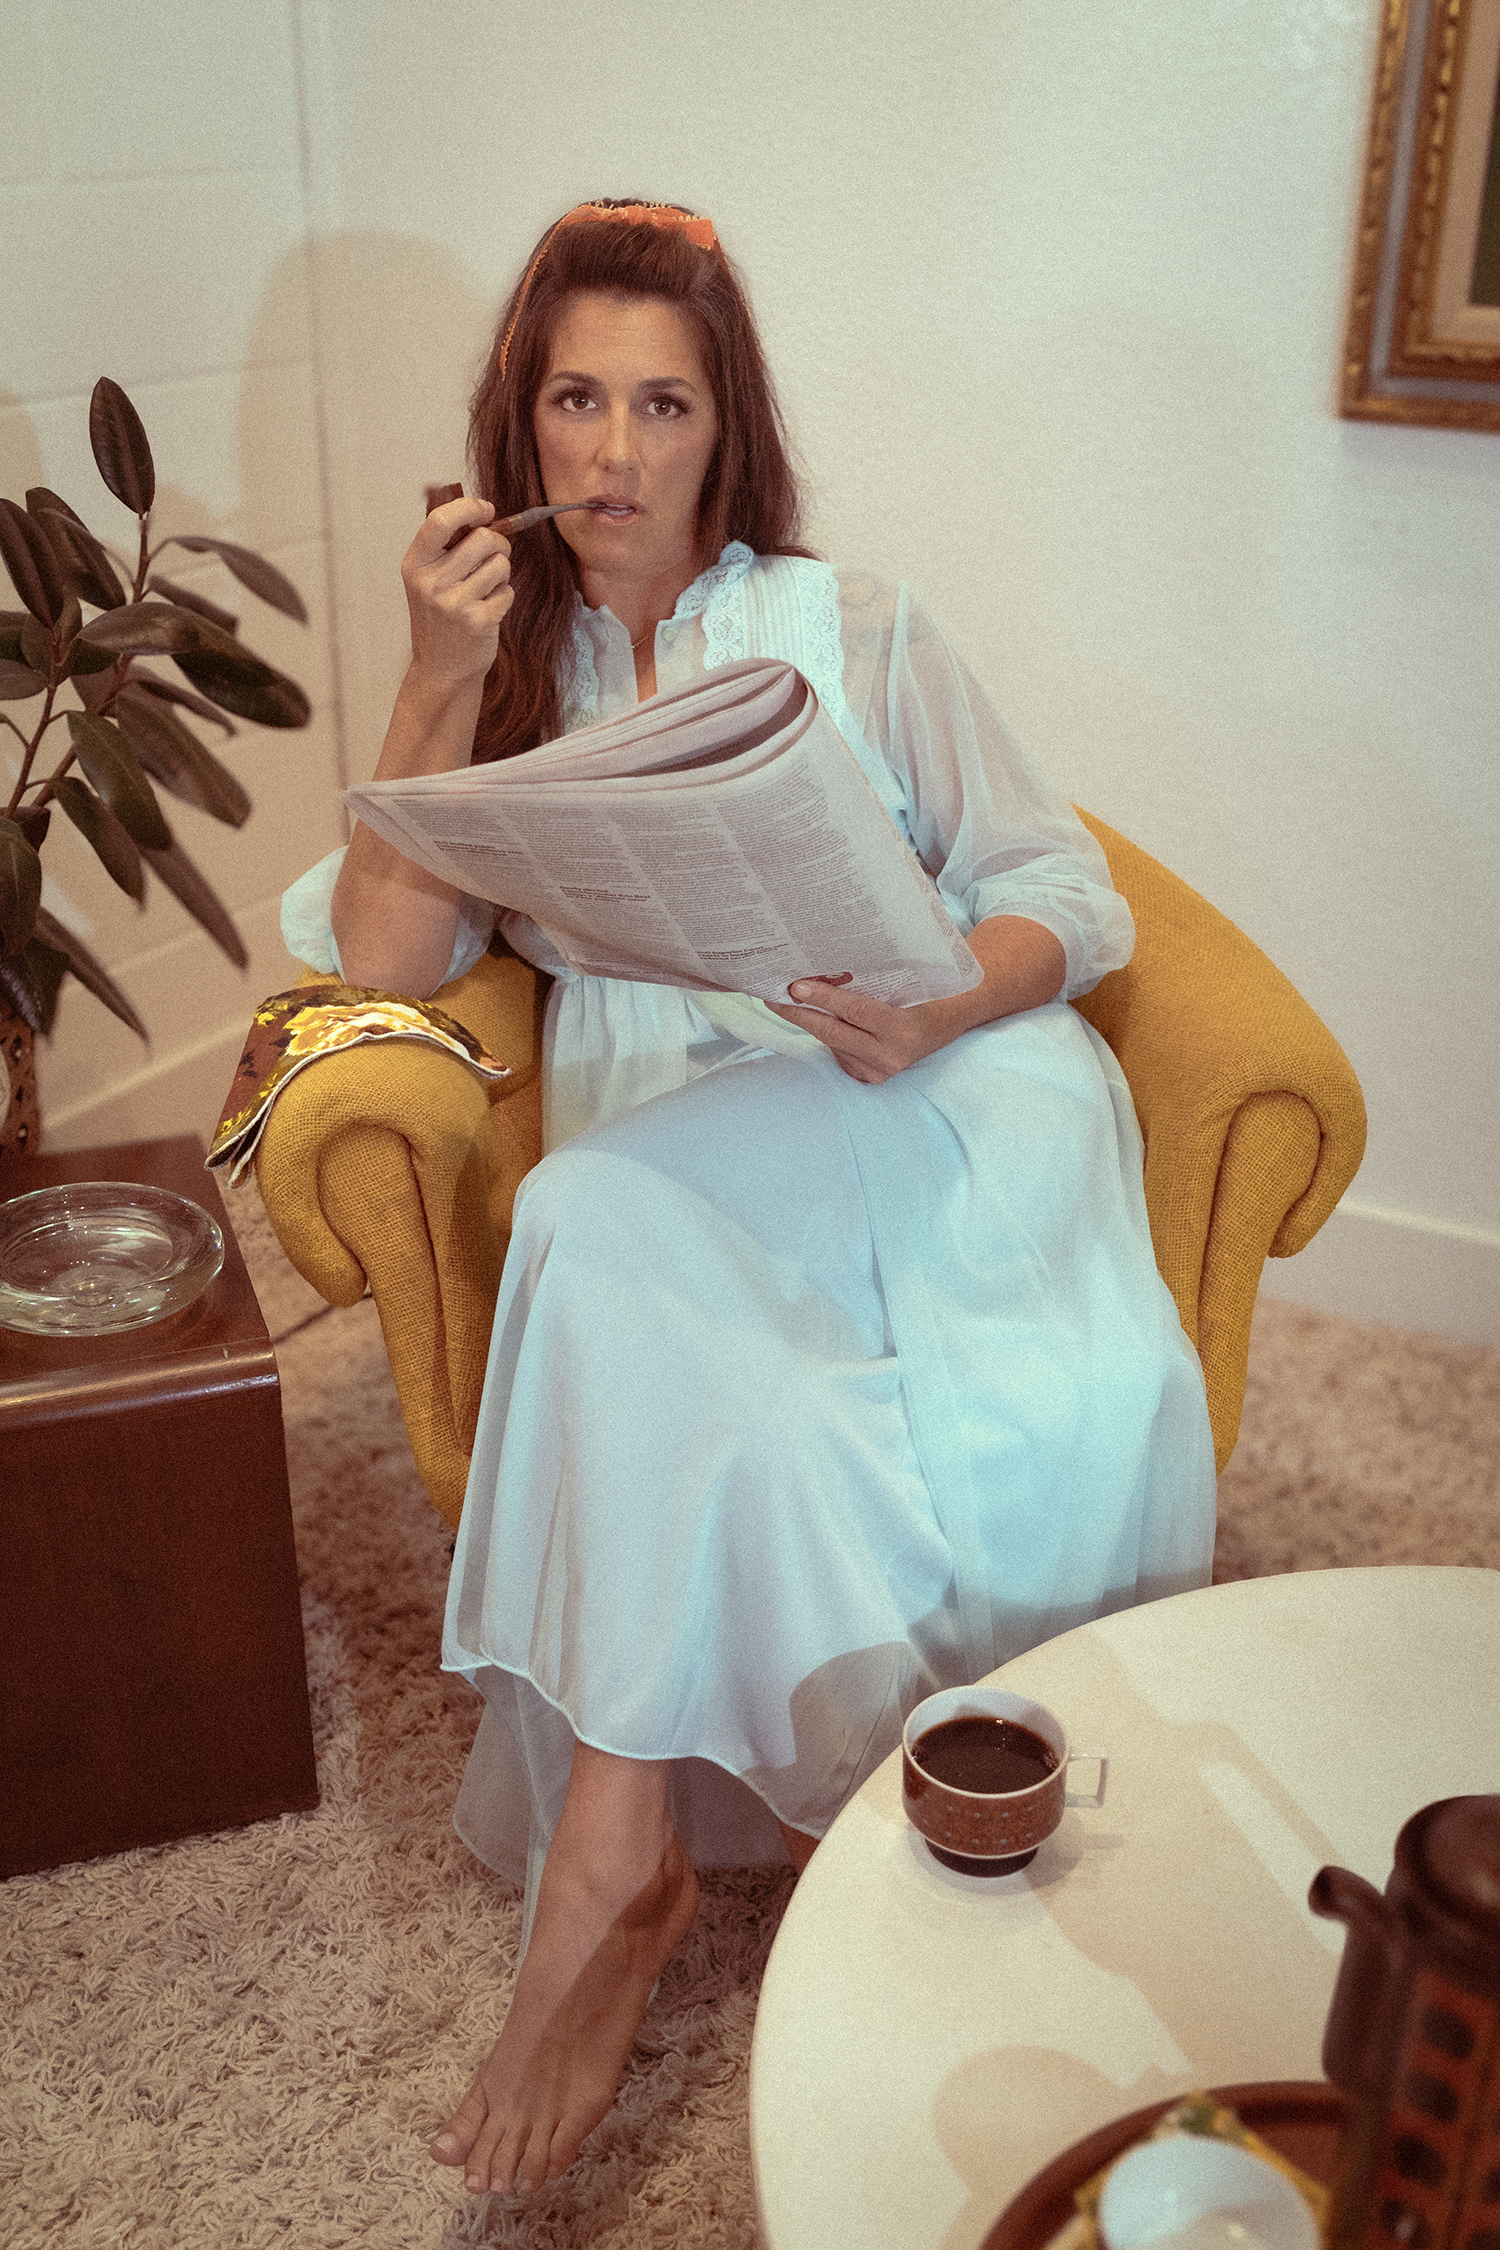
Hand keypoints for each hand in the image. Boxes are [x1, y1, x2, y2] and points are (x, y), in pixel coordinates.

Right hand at [402, 496, 513, 683]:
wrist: (441, 669)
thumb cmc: (439, 618)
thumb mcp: (426, 579)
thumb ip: (445, 547)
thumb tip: (481, 513)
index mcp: (415, 564)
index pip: (441, 520)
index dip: (470, 508)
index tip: (487, 511)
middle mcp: (431, 583)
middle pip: (483, 538)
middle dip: (498, 543)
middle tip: (495, 555)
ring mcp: (454, 603)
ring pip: (500, 564)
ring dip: (501, 573)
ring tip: (486, 588)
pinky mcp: (478, 621)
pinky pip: (507, 591)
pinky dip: (503, 597)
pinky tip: (488, 610)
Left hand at [764, 918, 1066, 1082]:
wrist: (954, 1017)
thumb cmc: (930, 987)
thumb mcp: (910, 975)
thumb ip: (874, 973)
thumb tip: (827, 955)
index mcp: (906, 1029)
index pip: (856, 1012)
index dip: (824, 999)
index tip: (795, 986)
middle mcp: (892, 1056)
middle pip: (833, 1034)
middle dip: (799, 1013)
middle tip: (771, 995)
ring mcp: (881, 1071)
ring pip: (832, 1044)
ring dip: (810, 1021)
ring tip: (786, 999)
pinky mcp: (871, 1078)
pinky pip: (839, 1055)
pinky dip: (828, 1035)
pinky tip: (819, 1016)